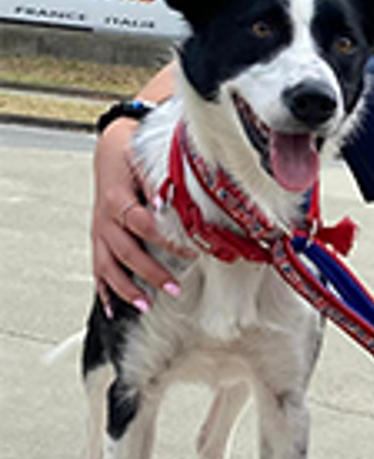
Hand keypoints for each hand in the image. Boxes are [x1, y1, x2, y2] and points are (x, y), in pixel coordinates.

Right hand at [92, 116, 190, 312]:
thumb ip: (157, 181)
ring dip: (126, 288)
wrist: (110, 151)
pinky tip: (114, 307)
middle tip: (174, 289)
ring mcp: (100, 231)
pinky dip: (105, 289)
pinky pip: (98, 267)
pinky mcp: (99, 239)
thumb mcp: (143, 158)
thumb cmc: (129, 155)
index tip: (190, 251)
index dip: (165, 240)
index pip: (142, 224)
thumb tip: (167, 200)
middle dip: (150, 273)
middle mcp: (104, 219)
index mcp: (116, 198)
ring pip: (107, 265)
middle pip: (125, 251)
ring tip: (145, 305)